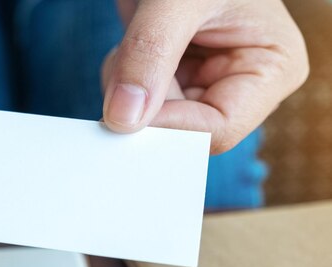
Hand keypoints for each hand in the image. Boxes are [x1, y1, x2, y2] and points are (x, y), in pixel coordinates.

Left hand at [101, 0, 308, 153]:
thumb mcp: (179, 1)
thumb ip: (151, 53)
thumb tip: (124, 117)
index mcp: (270, 69)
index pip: (219, 128)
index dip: (171, 126)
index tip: (127, 113)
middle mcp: (239, 82)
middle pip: (182, 127)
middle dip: (144, 102)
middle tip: (125, 64)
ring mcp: (203, 80)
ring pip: (153, 118)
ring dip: (127, 87)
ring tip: (133, 41)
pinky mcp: (172, 76)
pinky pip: (137, 101)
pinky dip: (121, 79)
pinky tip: (128, 49)